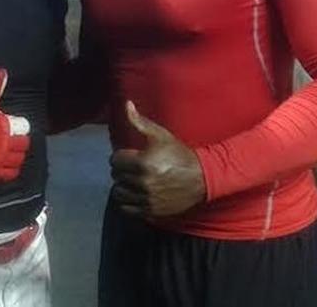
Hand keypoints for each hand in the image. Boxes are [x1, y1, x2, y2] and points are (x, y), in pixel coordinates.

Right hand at [0, 68, 30, 183]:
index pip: (24, 127)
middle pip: (23, 145)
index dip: (19, 126)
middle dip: (18, 141)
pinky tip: (3, 165)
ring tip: (7, 153)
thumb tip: (2, 72)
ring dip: (15, 156)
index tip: (12, 127)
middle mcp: (4, 145)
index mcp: (4, 126)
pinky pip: (8, 174)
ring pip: (18, 160)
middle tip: (10, 139)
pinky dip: (8, 170)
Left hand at [110, 101, 205, 216]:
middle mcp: (142, 182)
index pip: (115, 160)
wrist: (201, 178)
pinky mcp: (150, 211)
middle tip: (131, 167)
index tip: (129, 156)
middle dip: (121, 170)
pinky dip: (128, 201)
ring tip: (132, 180)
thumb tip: (126, 104)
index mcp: (143, 163)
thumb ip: (140, 122)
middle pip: (116, 176)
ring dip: (122, 186)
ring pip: (118, 193)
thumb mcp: (161, 135)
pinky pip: (126, 208)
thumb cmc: (179, 154)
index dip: (121, 156)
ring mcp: (146, 199)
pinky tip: (135, 193)